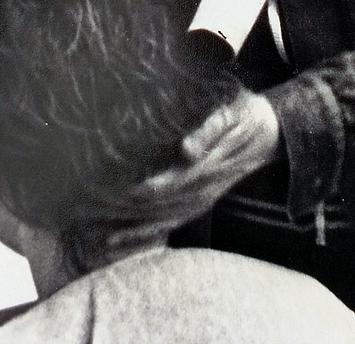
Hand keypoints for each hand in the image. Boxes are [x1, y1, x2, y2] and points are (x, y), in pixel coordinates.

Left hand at [107, 90, 279, 251]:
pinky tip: (115, 242)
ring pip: (158, 221)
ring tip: (92, 229)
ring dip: (125, 227)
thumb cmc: (244, 114)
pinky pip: (167, 225)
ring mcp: (199, 200)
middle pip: (154, 207)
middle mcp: (200, 190)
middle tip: (85, 207)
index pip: (163, 185)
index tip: (105, 188)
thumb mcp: (232, 111)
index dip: (133, 190)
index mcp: (205, 167)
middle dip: (119, 210)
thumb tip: (186, 150)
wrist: (268, 132)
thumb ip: (210, 128)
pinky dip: (141, 236)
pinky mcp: (198, 203)